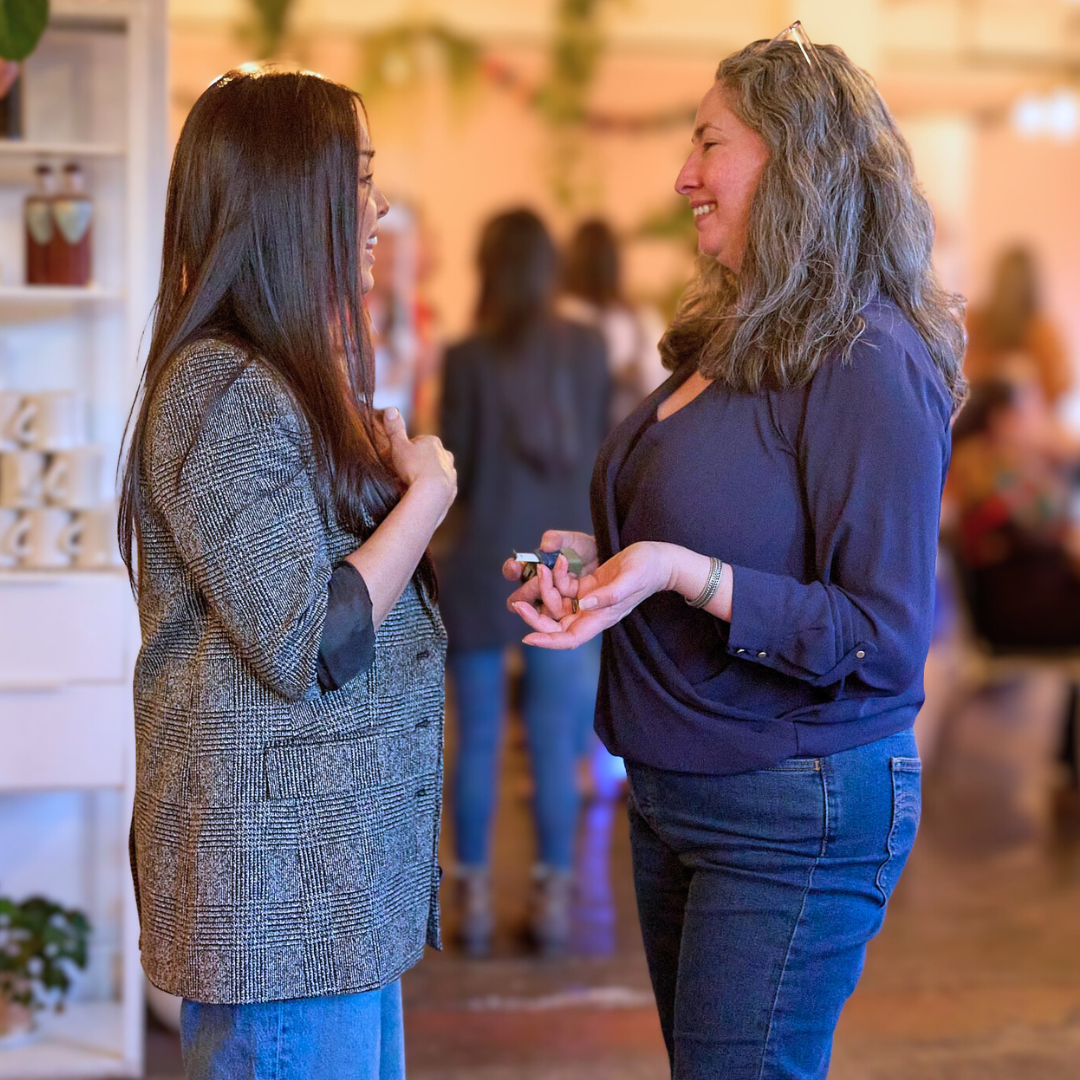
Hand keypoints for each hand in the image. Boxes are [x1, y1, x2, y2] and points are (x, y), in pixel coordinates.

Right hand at [381, 407, 455, 506]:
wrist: (430, 495)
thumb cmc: (413, 468)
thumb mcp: (399, 446)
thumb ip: (394, 429)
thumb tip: (390, 409)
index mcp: (433, 442)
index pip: (418, 442)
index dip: (406, 451)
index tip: (398, 460)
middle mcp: (446, 455)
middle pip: (429, 457)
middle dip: (418, 463)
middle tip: (404, 473)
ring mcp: (451, 473)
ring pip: (436, 472)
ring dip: (426, 477)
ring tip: (412, 486)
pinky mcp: (452, 490)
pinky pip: (441, 488)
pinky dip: (433, 490)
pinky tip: (423, 495)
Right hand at [503, 531, 597, 620]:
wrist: (603, 558)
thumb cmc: (582, 549)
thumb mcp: (571, 541)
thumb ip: (557, 539)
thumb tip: (546, 544)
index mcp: (531, 568)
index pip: (514, 571)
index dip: (511, 569)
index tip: (516, 564)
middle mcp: (537, 587)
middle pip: (521, 597)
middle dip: (526, 590)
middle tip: (537, 580)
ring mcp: (551, 600)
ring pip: (538, 608)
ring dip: (545, 595)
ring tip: (557, 584)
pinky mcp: (566, 609)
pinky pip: (557, 612)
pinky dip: (560, 603)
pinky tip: (572, 588)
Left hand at [511, 541, 672, 649]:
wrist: (657, 558)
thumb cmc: (648, 569)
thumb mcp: (630, 579)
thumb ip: (608, 595)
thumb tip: (584, 604)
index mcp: (601, 618)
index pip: (569, 638)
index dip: (548, 641)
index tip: (528, 638)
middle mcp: (592, 613)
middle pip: (556, 625)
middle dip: (536, 616)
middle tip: (518, 604)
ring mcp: (588, 600)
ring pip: (557, 604)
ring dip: (546, 589)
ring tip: (544, 569)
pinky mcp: (587, 587)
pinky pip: (564, 587)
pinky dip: (556, 577)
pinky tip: (558, 562)